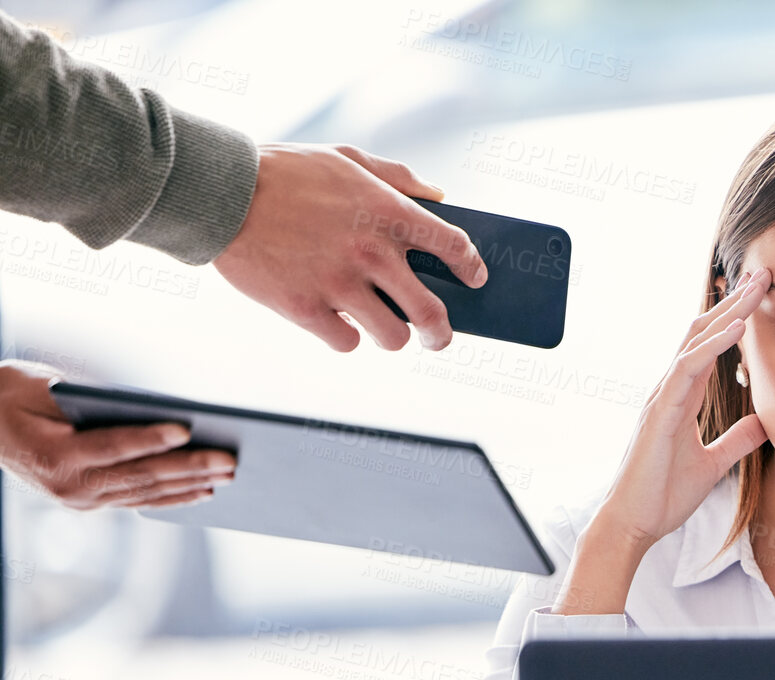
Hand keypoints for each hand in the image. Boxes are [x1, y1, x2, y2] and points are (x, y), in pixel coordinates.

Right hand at [0, 361, 234, 509]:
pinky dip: (173, 497)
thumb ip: (90, 400)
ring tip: (228, 475)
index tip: (186, 429)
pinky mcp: (91, 503)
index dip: (150, 439)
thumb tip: (150, 408)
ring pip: (145, 493)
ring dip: (191, 485)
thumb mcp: (42, 387)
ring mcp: (81, 500)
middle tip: (230, 460)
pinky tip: (203, 491)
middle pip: (140, 475)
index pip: (113, 447)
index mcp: (55, 456)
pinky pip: (138, 501)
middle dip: (189, 467)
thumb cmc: (13, 396)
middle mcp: (70, 486)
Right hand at [212, 144, 487, 352]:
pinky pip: (345, 343)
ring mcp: (339, 284)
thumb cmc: (284, 172)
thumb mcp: (345, 158)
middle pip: (432, 314)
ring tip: (382, 326)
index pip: (454, 247)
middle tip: (439, 337)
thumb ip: (397, 177)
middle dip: (442, 334)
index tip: (474, 278)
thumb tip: (439, 196)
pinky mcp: (304, 309)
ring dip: (391, 335)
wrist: (217, 192)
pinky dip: (344, 336)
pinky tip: (336, 321)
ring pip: (392, 337)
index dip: (471, 267)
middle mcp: (371, 253)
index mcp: (387, 212)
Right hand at [554, 271, 769, 612]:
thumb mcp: (713, 464)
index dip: (736, 318)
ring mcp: (662, 397)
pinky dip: (713, 346)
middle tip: (764, 273)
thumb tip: (764, 426)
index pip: (711, 346)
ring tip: (756, 287)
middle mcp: (670, 389)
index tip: (762, 295)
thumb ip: (736, 441)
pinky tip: (738, 328)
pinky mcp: (659, 412)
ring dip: (728, 312)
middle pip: (703, 332)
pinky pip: (688, 369)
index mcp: (682, 398)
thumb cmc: (663, 495)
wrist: (634, 524)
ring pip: (695, 341)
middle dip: (734, 302)